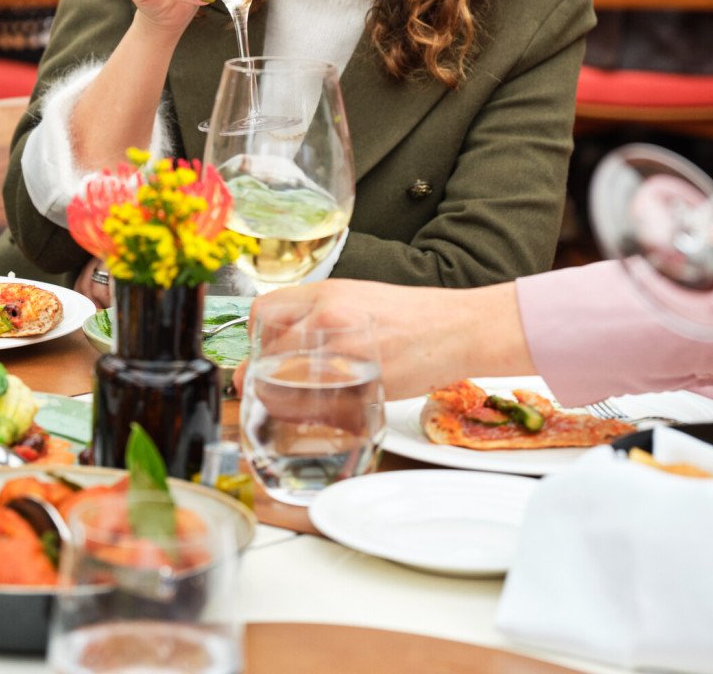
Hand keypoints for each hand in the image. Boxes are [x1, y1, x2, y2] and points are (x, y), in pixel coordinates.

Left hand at [239, 280, 533, 401]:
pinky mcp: (365, 387)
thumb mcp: (356, 296)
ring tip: (286, 406)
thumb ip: (317, 315)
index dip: (255, 339)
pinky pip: (321, 411)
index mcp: (325, 294)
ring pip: (286, 387)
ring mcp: (346, 355)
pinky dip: (313, 418)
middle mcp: (329, 320)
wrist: (457, 328)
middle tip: (267, 387)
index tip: (260, 354)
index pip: (263, 314)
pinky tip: (319, 417)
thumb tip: (279, 343)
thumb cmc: (409, 314)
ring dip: (279, 402)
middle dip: (261, 376)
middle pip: (267, 354)